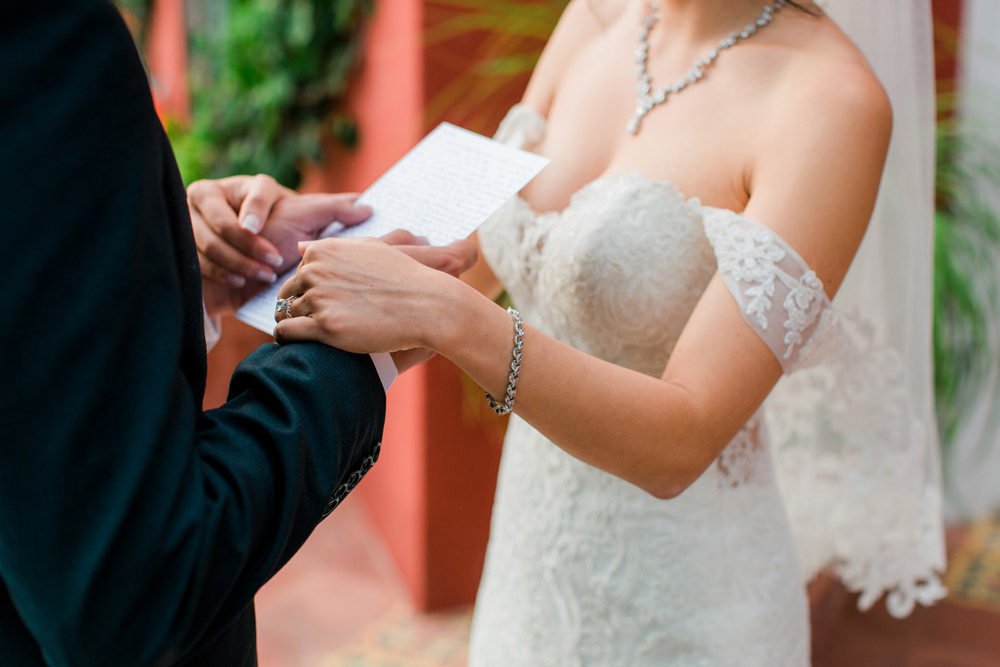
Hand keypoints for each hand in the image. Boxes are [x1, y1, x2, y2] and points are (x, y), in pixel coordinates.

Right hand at [189, 174, 371, 315]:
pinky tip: (238, 281)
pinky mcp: (180, 245)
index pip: (247, 190)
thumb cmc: (283, 244)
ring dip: (236, 261)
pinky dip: (219, 272)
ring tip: (261, 275)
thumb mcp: (308, 225)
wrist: (253, 279)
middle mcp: (213, 196)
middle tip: (269, 263)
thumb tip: (367, 205)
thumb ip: (334, 212)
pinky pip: (194, 258)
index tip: (256, 228)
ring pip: (206, 239)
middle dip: (244, 244)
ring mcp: (191, 219)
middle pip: (218, 215)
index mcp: (246, 186)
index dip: (253, 209)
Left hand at [273, 235, 477, 353]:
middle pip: (288, 294)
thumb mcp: (368, 249)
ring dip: (296, 326)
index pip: (297, 274)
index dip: (308, 292)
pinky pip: (287, 333)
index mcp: (322, 251)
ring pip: (286, 314)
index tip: (326, 305)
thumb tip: (298, 246)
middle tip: (318, 324)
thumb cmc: (403, 277)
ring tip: (315, 337)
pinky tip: (301, 346)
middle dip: (298, 309)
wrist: (427, 305)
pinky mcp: (326, 327)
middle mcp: (315, 271)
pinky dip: (287, 340)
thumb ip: (331, 248)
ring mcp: (319, 298)